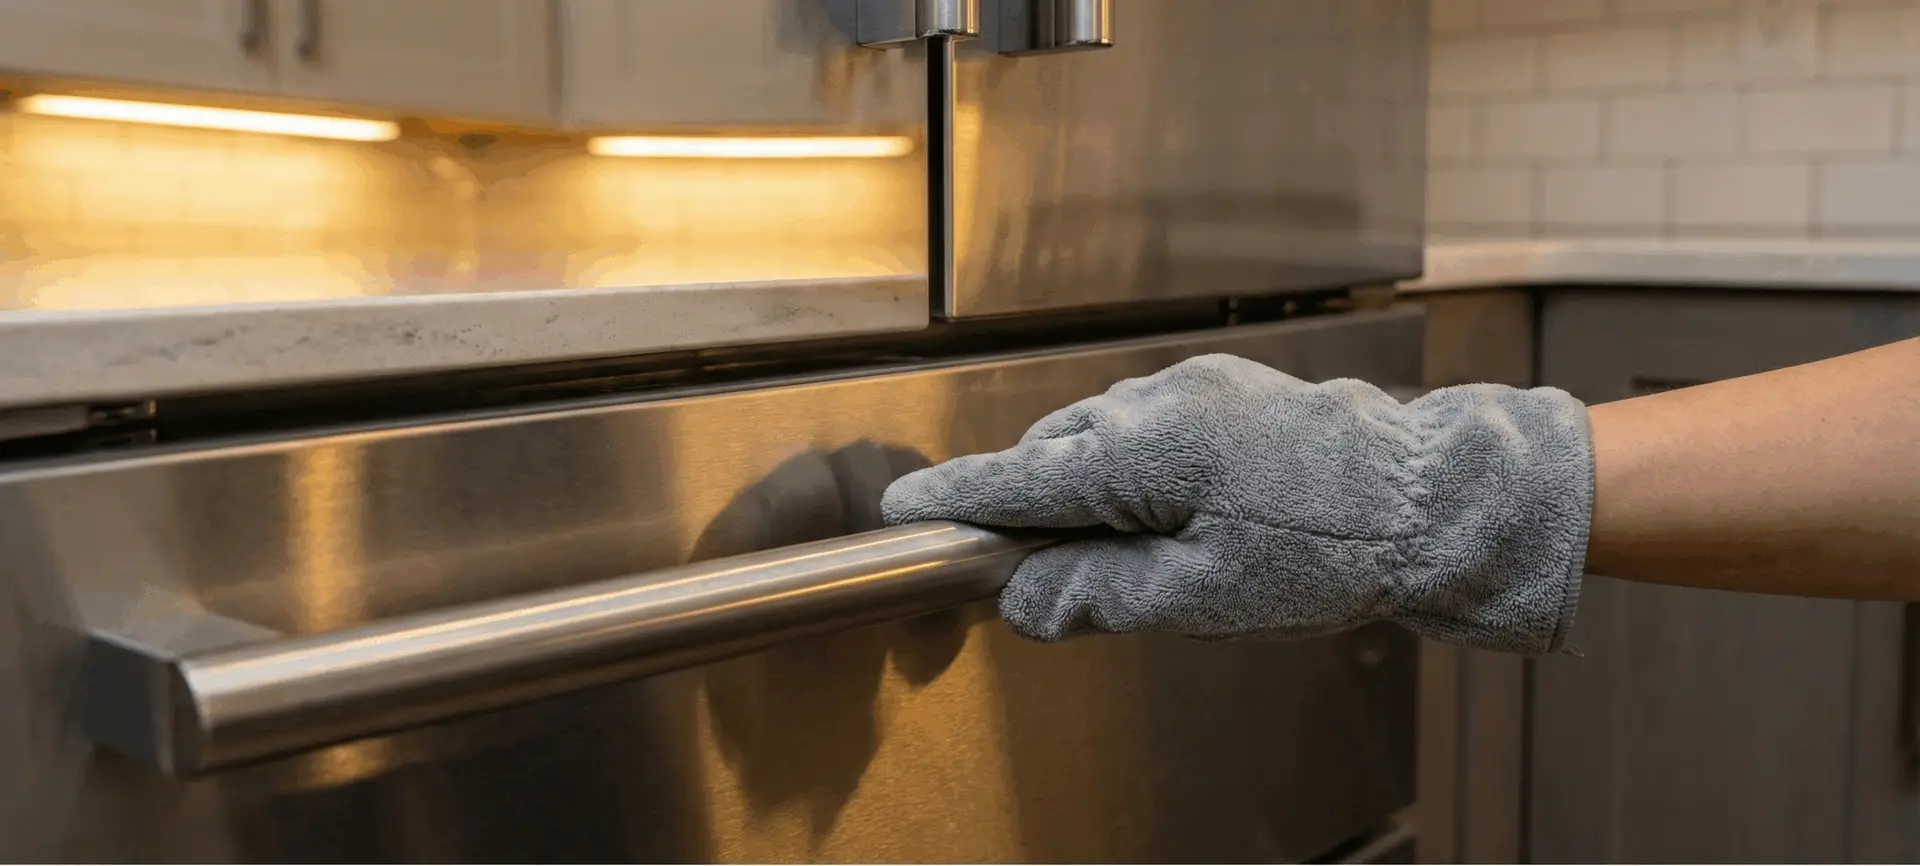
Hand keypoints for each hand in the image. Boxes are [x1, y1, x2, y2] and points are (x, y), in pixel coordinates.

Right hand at [881, 354, 1591, 653]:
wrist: (1432, 500)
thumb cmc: (1331, 550)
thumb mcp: (1200, 595)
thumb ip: (1097, 592)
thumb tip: (1027, 600)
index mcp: (1147, 450)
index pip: (1022, 475)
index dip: (959, 496)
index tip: (908, 504)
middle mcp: (1162, 400)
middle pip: (1056, 453)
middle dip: (1034, 504)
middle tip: (1039, 570)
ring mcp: (1196, 386)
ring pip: (1101, 437)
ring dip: (1089, 486)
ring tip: (1127, 551)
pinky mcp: (1226, 387)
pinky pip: (1145, 423)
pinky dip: (1132, 465)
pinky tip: (1166, 511)